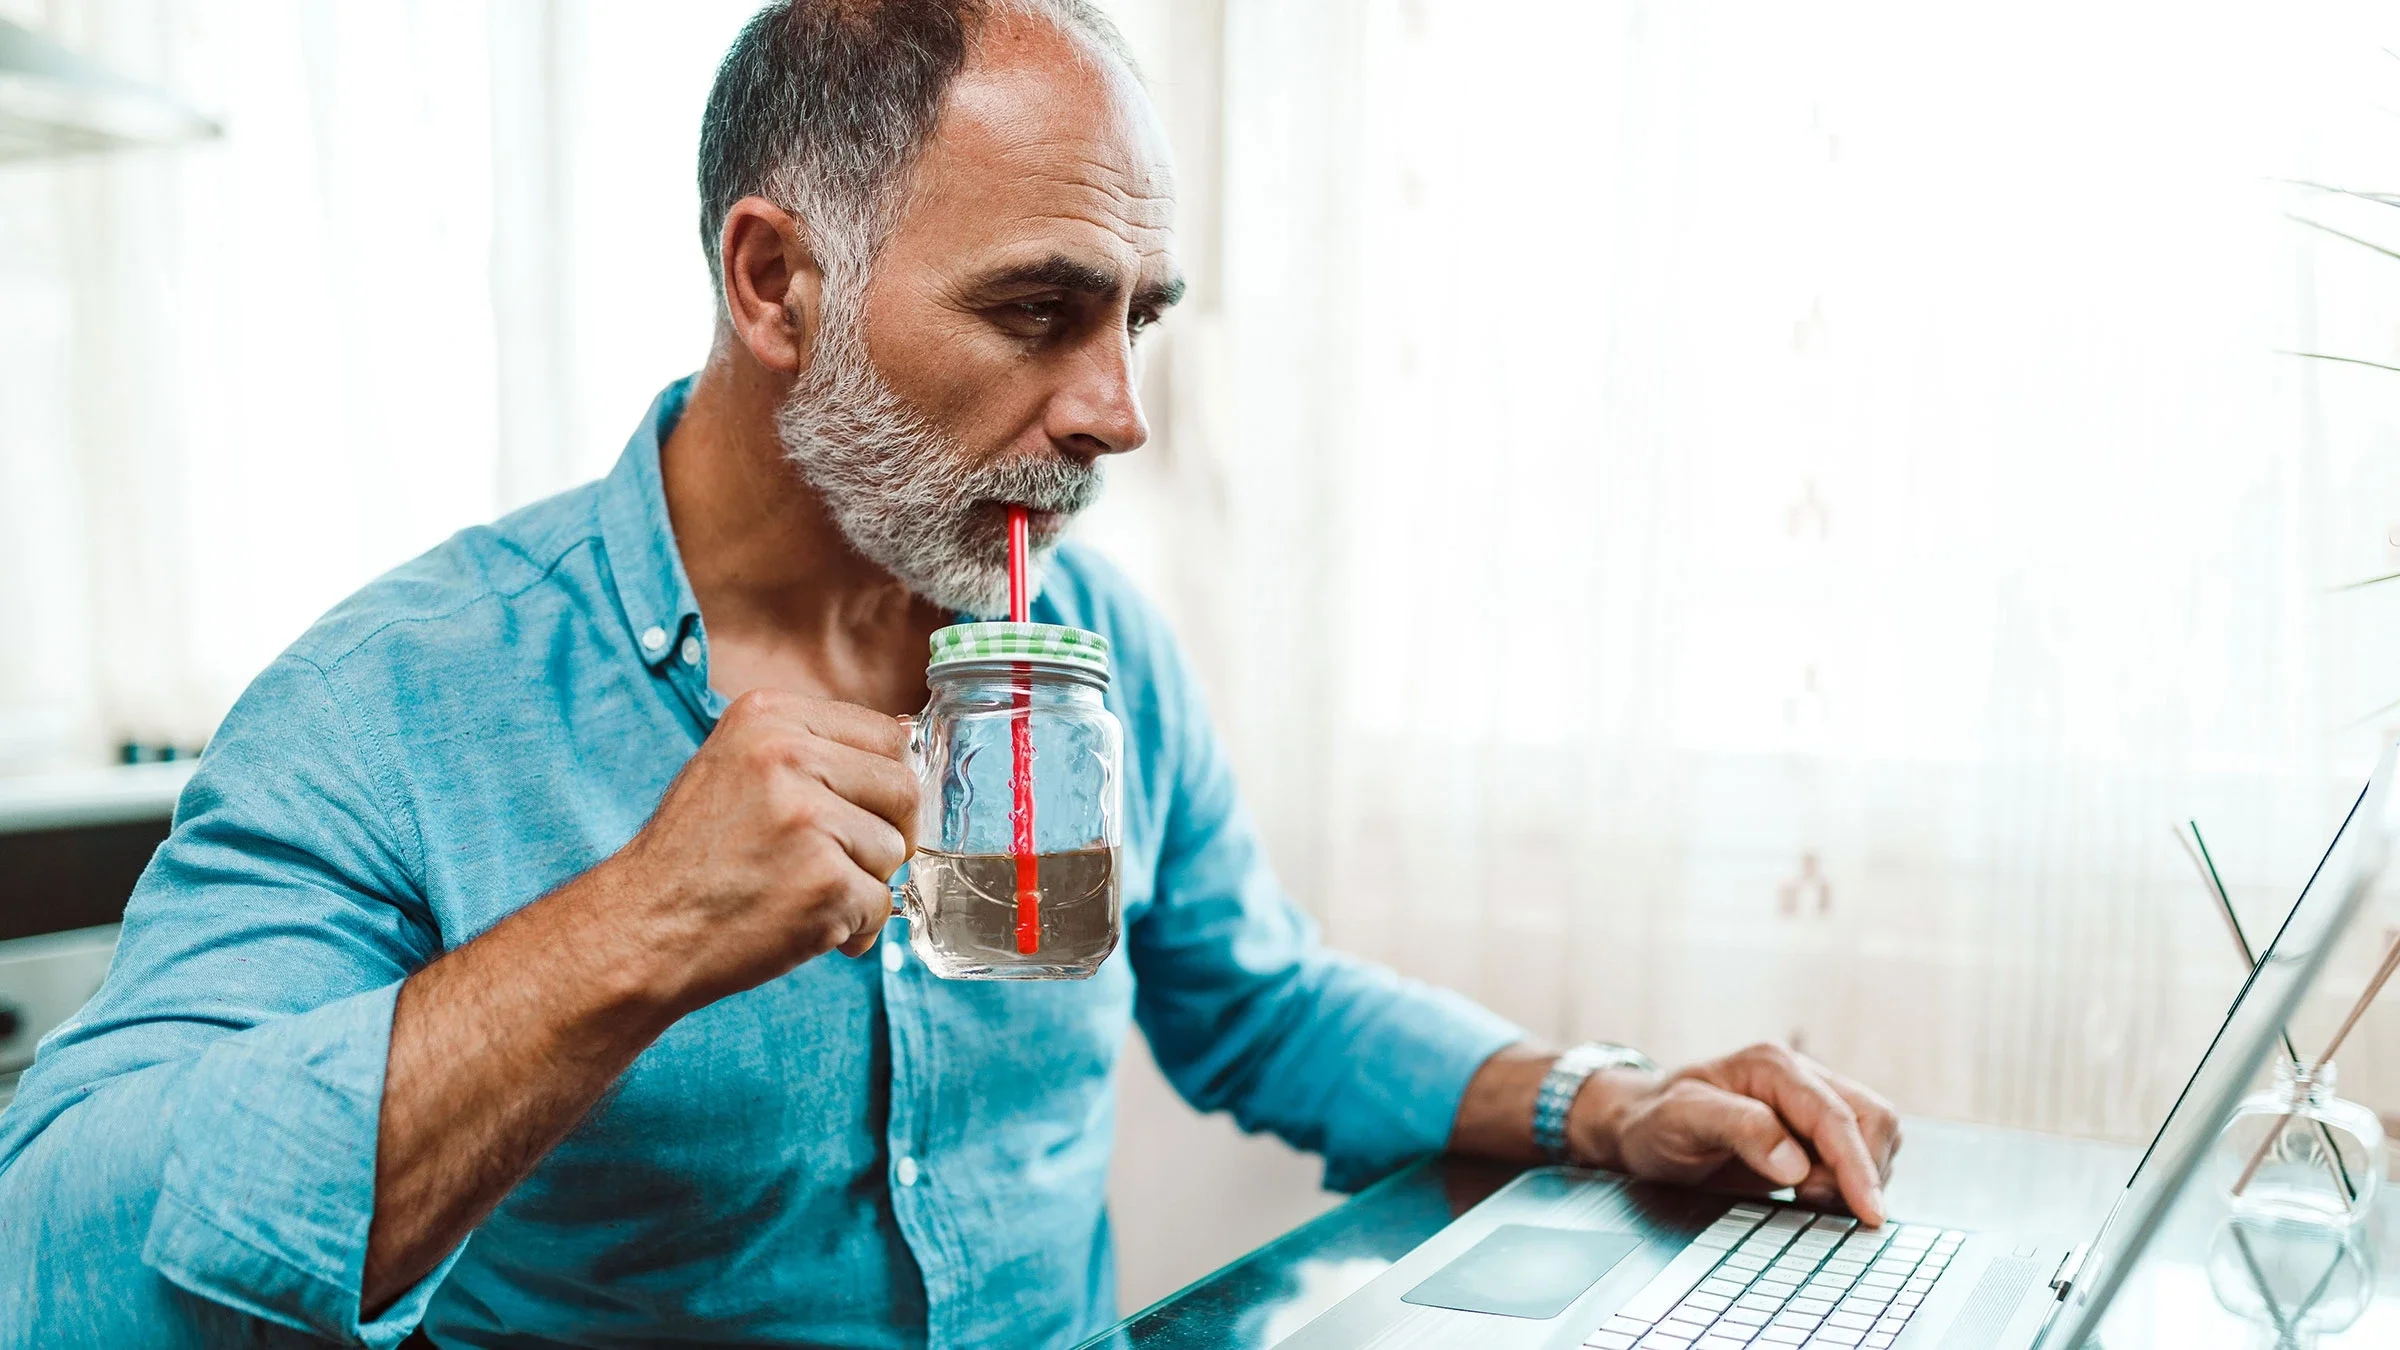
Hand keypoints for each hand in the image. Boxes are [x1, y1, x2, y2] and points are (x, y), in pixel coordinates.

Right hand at [594, 688, 918, 1010]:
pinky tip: (803, 925)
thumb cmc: (692, 856)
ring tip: (800, 893)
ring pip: (893, 850)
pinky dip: (852, 928)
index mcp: (770, 715)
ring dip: (862, 885)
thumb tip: (907, 740)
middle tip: (840, 863)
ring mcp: (808, 819)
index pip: (886, 735)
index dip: (883, 785)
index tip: (859, 813)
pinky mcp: (824, 881)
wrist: (640, 929)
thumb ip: (813, 749)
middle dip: (886, 834)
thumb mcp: (737, 767)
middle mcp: (789, 755)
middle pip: (902, 790)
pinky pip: (880, 905)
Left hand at [1568, 1042, 1901, 1225]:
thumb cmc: (1655, 1121)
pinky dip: (1852, 1177)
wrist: (1642, 1126)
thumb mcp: (1681, 1120)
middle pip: (1872, 1118)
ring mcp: (1810, 1100)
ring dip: (1860, 1173)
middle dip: (1862, 1168)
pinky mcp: (1814, 1129)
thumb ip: (1739, 1129)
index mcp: (1771, 1066)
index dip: (1858, 1166)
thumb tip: (1798, 1164)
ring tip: (1806, 1194)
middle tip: (1811, 1199)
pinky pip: (1860, 1150)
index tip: (1870, 1212)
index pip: (1835, 1116)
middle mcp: (1799, 1075)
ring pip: (1875, 1133)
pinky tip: (1812, 1191)